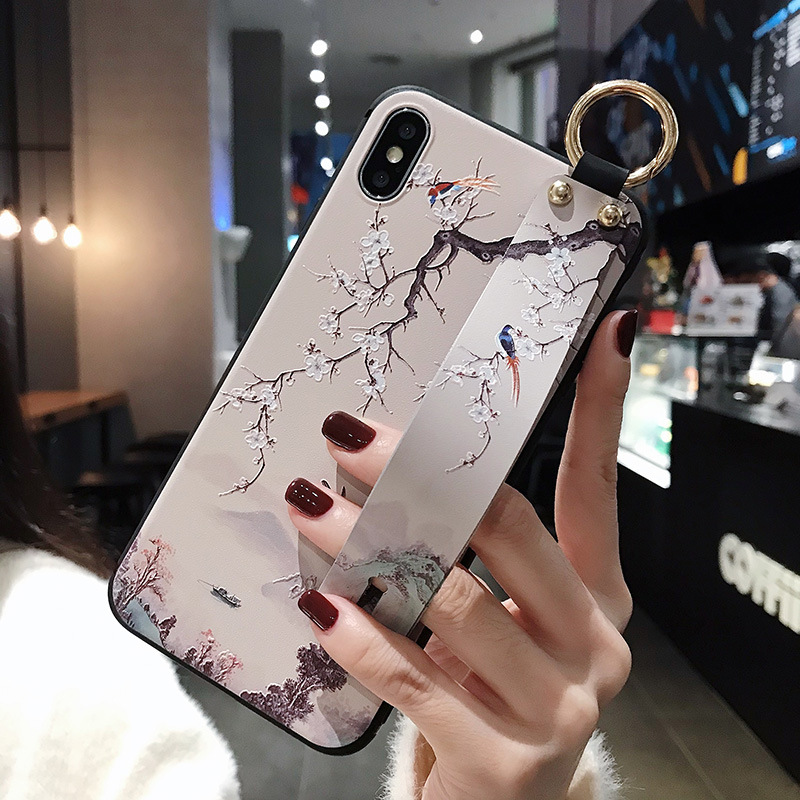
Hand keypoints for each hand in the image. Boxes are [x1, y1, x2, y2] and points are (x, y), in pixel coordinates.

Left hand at [286, 310, 636, 799]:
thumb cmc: (488, 691)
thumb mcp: (491, 617)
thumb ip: (467, 555)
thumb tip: (393, 465)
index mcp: (598, 597)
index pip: (596, 488)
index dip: (602, 408)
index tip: (606, 332)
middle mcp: (596, 645)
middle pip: (511, 528)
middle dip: (423, 473)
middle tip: (350, 435)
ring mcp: (561, 710)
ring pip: (452, 600)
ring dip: (366, 545)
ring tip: (307, 504)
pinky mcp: (508, 762)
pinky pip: (416, 680)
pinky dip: (359, 636)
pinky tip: (318, 604)